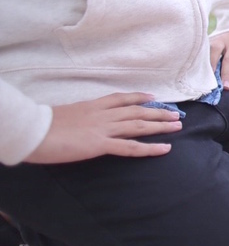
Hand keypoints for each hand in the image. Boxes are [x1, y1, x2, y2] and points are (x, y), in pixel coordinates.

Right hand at [25, 92, 181, 164]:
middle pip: (136, 111)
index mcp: (92, 105)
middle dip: (158, 113)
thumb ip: (78, 118)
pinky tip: (165, 148)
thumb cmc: (41, 125)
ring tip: (177, 126)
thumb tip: (81, 123)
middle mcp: (102, 114)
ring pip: (139, 125)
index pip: (120, 99)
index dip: (138, 97)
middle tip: (175, 114)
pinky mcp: (101, 144)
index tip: (153, 97)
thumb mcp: (64, 115)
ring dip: (160, 126)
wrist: (33, 130)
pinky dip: (150, 148)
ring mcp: (104, 129)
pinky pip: (131, 147)